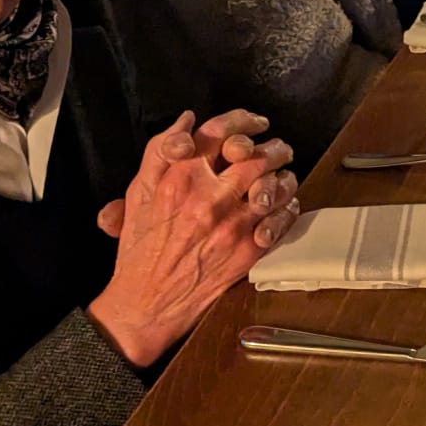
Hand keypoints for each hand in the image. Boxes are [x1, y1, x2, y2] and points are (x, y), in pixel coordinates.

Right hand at [87, 109, 302, 367]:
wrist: (144, 305)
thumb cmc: (139, 249)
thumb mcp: (138, 194)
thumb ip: (159, 152)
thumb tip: (186, 120)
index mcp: (180, 178)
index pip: (220, 132)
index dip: (243, 121)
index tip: (256, 123)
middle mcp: (209, 197)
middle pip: (256, 155)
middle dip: (274, 147)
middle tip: (280, 149)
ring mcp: (232, 225)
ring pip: (274, 185)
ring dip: (284, 177)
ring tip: (285, 176)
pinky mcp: (248, 250)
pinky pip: (281, 219)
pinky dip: (287, 208)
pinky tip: (284, 206)